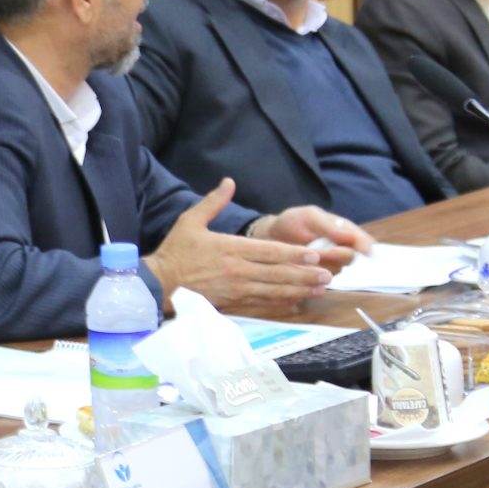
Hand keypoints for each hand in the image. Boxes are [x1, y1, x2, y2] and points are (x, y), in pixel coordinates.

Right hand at [143, 179, 333, 314]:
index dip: (294, 254)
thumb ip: (213, 202)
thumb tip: (229, 182)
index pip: (269, 252)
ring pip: (274, 291)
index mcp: (230, 249)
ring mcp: (236, 290)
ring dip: (299, 290)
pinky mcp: (233, 303)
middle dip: (304, 274)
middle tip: (327, 275)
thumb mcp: (190, 220)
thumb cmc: (176, 251)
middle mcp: (237, 271)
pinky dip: (282, 304)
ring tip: (319, 289)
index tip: (314, 255)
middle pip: (277, 273)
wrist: (161, 282)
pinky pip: (263, 305)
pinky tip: (297, 303)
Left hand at [252, 206, 373, 267]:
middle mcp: (341, 250)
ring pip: (335, 270)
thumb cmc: (292, 223)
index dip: (366, 246)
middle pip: (349, 258)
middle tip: (320, 251)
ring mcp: (330, 265)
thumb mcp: (310, 217)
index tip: (365, 251)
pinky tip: (299, 266)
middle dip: (336, 255)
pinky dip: (311, 273)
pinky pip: (321, 280)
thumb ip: (330, 227)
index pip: (362, 241)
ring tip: (303, 255)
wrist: (270, 237)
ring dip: (321, 264)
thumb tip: (353, 237)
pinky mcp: (318, 278)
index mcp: (343, 231)